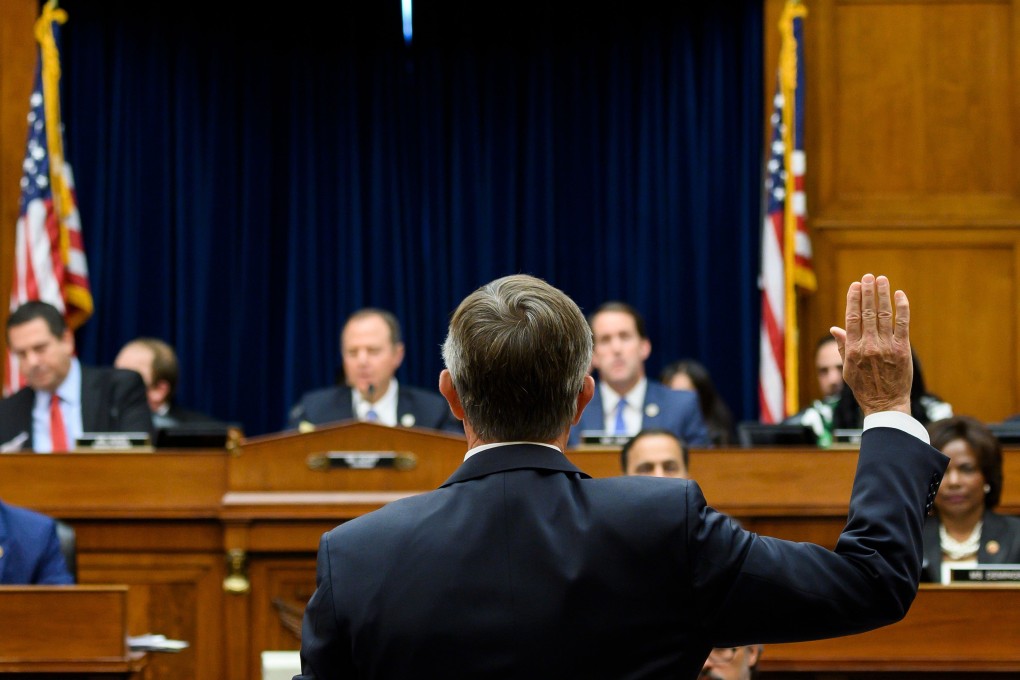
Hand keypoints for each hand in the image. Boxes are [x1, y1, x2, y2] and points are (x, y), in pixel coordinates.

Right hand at [829, 274, 911, 415]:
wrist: (885, 405)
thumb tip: (835, 328)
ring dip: (882, 295)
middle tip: (868, 276)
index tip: (855, 285)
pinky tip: (899, 295)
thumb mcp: (847, 369)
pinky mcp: (902, 350)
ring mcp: (886, 347)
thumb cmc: (864, 388)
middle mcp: (868, 346)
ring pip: (883, 315)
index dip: (853, 299)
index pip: (852, 318)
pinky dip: (901, 308)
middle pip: (867, 312)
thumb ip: (842, 347)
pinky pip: (902, 324)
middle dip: (868, 292)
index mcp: (852, 350)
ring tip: (882, 279)